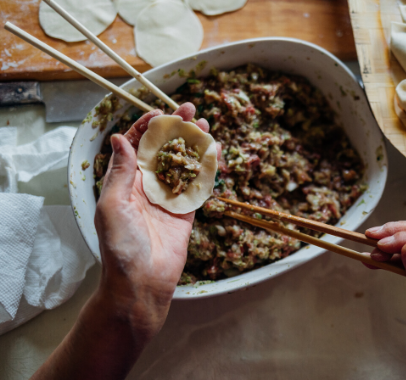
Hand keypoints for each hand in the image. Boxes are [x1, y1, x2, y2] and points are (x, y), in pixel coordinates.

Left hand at [32, 103, 218, 379]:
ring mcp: (168, 199)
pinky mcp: (186, 212)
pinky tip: (215, 153)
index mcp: (125, 182)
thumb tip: (120, 137)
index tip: (161, 113)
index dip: (147, 127)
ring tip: (206, 126)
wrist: (141, 282)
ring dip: (194, 144)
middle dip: (176, 129)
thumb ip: (121, 171)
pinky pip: (198, 186)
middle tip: (191, 110)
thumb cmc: (120, 246)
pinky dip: (207, 169)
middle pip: (163, 151)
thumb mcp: (112, 204)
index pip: (136, 146)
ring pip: (183, 164)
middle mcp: (146, 187)